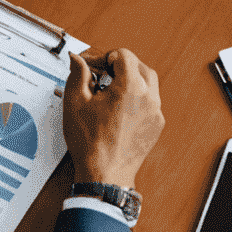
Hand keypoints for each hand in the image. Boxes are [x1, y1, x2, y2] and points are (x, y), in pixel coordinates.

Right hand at [63, 48, 163, 190]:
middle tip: (103, 75)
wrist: (105, 176)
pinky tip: (122, 108)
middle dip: (120, 66)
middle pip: (139, 65)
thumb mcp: (75, 103)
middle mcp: (148, 96)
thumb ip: (78, 74)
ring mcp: (155, 112)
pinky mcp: (156, 125)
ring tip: (113, 90)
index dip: (105, 56)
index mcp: (130, 87)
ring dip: (132, 80)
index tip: (95, 67)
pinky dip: (139, 98)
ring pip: (148, 82)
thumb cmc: (91, 144)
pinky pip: (151, 101)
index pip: (123, 55)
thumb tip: (78, 60)